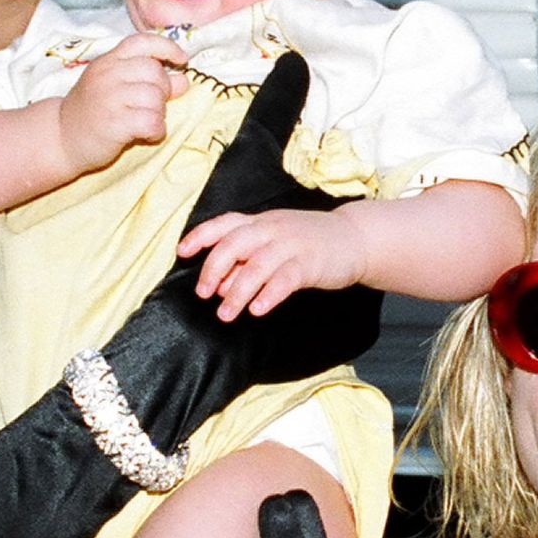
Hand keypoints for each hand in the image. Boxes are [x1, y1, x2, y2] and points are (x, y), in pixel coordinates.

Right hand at [56, 32, 187, 173]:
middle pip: (155, 72)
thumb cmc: (92, 111)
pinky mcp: (114, 123)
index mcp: (109, 60)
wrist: (61, 138)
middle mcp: (108, 74)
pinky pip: (152, 121)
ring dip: (159, 113)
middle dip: (163, 90)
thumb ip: (147, 80)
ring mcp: (109, 98)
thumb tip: (183, 79)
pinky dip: (156, 130)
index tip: (181, 60)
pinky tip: (147, 134)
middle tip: (152, 105)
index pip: (143, 41)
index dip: (167, 47)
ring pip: (156, 97)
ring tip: (146, 120)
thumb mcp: (115, 87)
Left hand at [179, 208, 367, 320]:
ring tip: (226, 314)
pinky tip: (258, 310)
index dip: (201, 236)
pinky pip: (285, 279)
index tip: (182, 252)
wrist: (354, 237)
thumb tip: (219, 286)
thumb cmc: (308, 242)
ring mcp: (292, 245)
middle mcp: (272, 229)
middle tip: (203, 294)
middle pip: (234, 244)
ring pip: (257, 266)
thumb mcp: (274, 244)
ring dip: (237, 291)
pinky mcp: (310, 263)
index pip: (224, 223)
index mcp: (261, 222)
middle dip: (213, 269)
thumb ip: (246, 261)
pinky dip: (269, 295)